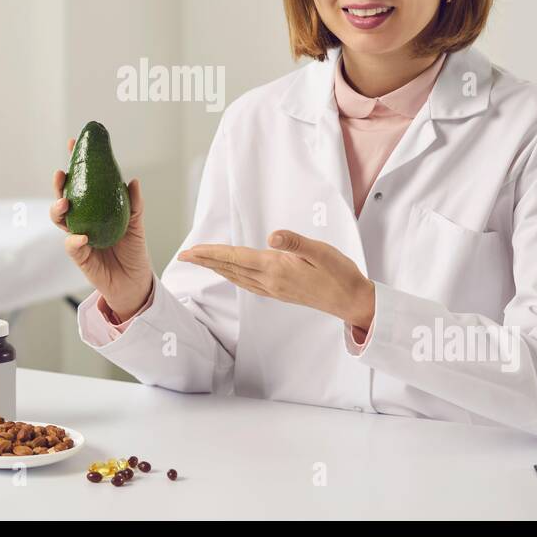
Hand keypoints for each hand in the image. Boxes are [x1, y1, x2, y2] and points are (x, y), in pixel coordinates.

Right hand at [51, 138, 153, 320]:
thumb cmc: (134, 250)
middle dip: (59, 185)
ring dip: (58, 209)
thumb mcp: (136, 223)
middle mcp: (83, 220)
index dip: (76, 164)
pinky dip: (74, 240)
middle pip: (64, 197)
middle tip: (60, 174)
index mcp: (95, 208)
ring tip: (64, 203)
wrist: (135, 280)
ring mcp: (78, 236)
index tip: (72, 144)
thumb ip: (133, 204)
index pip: (82, 182)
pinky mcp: (80, 256)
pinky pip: (72, 246)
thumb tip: (133, 181)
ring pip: (61, 220)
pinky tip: (80, 236)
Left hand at [176, 229, 375, 331]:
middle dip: (206, 261)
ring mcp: (274, 290)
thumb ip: (296, 242)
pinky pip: (248, 283)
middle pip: (230, 269)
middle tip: (185, 255)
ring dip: (217, 268)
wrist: (352, 301)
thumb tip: (272, 235)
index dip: (212, 253)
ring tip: (201, 261)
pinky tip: (231, 273)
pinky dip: (233, 275)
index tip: (191, 251)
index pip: (236, 258)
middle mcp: (270, 282)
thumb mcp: (321, 252)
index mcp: (277, 268)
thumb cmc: (339, 274)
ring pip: (237, 277)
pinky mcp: (280, 292)